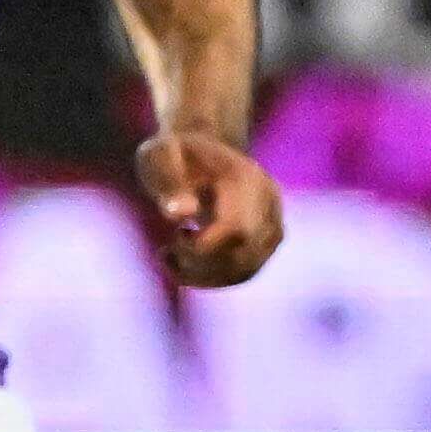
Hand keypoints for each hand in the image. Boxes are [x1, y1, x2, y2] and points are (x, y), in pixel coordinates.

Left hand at [136, 129, 283, 287]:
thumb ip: (166, 181)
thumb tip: (180, 214)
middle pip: (245, 254)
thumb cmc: (174, 154)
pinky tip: (181, 267)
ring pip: (246, 270)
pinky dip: (211, 279)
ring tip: (168, 256)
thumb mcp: (158, 156)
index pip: (236, 227)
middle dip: (200, 263)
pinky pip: (245, 272)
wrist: (202, 152)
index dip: (204, 246)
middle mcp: (268, 200)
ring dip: (202, 276)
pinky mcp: (266, 241)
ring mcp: (272, 221)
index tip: (175, 236)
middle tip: (166, 251)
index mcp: (245, 177)